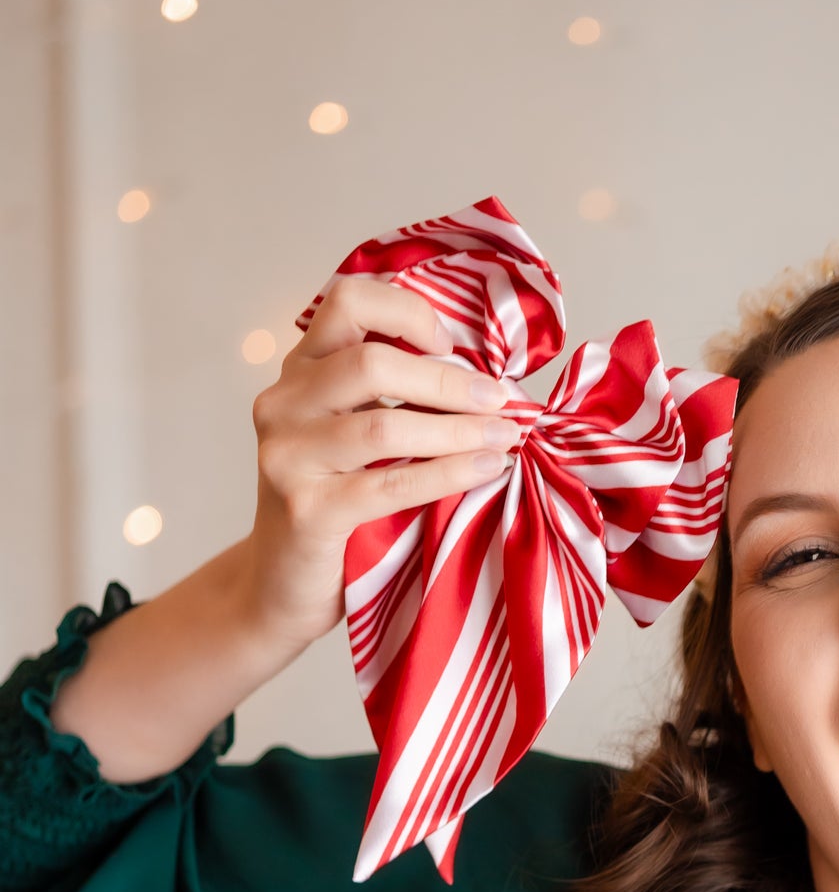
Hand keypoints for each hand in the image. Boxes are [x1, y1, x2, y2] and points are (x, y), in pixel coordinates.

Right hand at [240, 273, 522, 651]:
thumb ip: (392, 402)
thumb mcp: (355, 441)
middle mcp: (283, 404)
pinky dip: (447, 474)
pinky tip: (486, 471)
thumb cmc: (336, 512)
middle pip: (372, 361)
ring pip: (384, 425)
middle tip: (502, 401)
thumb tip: (486, 382)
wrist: (282, 589)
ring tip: (505, 438)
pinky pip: (390, 483)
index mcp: (298, 373)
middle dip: (449, 381)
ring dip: (457, 429)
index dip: (406, 310)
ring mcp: (287, 456)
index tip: (453, 344)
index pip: (346, 302)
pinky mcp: (306, 509)